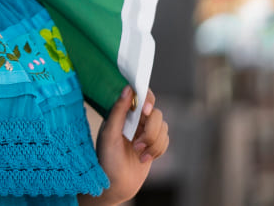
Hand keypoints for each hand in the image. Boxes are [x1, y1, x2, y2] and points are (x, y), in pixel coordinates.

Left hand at [91, 86, 169, 204]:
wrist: (115, 184)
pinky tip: (144, 158)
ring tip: (138, 153)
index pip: (141, 95)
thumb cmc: (107, 158)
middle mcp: (135, 120)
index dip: (147, 99)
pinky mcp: (153, 144)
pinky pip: (166, 140)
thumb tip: (128, 88)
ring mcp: (145, 132)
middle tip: (137, 143)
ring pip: (163, 127)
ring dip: (153, 143)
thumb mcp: (109, 133)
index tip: (144, 111)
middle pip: (155, 114)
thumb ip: (118, 111)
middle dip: (150, 130)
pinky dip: (157, 150)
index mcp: (122, 113)